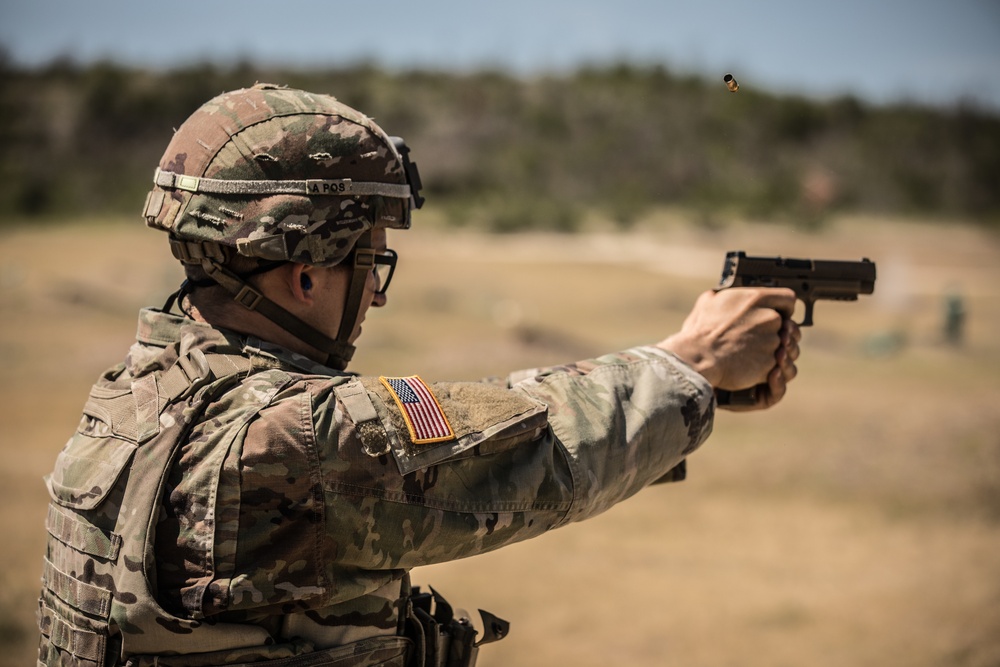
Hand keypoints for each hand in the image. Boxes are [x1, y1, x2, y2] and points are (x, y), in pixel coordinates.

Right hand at [657, 288, 800, 409]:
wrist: (698, 358)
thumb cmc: (699, 331)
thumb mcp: (708, 302)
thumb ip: (724, 296)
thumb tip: (722, 294)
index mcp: (756, 299)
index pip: (788, 298)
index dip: (784, 308)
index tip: (779, 314)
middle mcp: (769, 318)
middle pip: (790, 326)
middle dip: (779, 333)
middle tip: (764, 340)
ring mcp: (772, 341)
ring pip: (787, 348)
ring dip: (777, 352)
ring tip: (759, 356)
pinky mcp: (771, 362)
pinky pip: (780, 367)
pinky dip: (770, 369)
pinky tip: (758, 369)